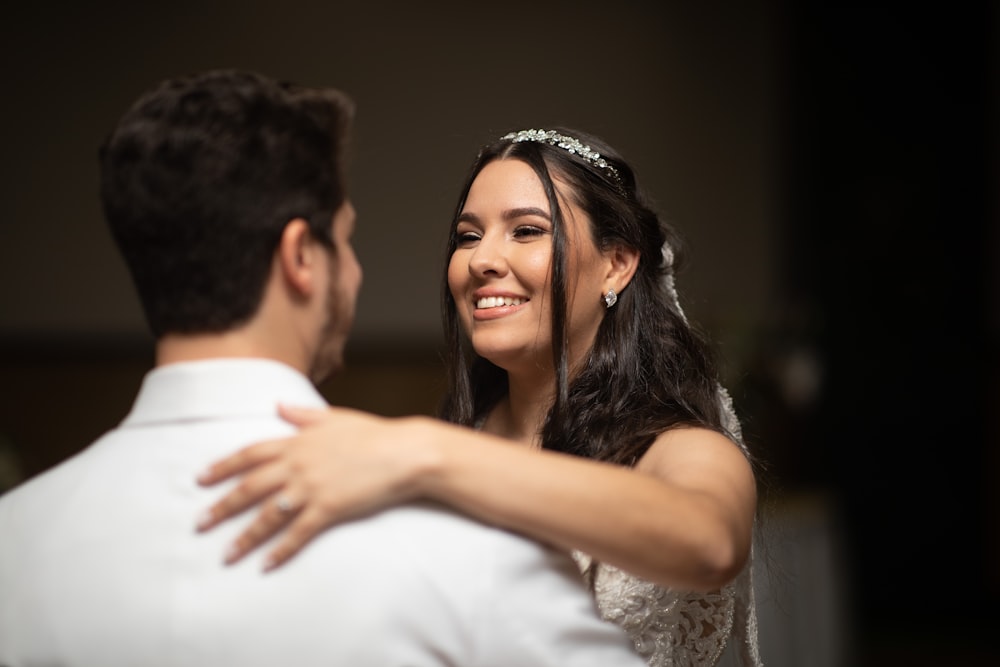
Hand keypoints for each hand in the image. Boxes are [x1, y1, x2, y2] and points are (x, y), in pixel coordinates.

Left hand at [196, 405, 429, 570]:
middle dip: (222, 507)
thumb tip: (278, 406)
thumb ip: (302, 415)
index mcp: (297, 441)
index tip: (200, 479)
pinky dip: (280, 551)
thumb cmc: (374, 434)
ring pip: (267, 517)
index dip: (223, 466)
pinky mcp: (328, 509)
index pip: (250, 454)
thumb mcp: (335, 418)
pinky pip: (297, 534)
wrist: (404, 453)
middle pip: (249, 488)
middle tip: (199, 524)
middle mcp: (297, 465)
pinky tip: (265, 565)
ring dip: (244, 537)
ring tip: (225, 554)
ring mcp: (311, 488)